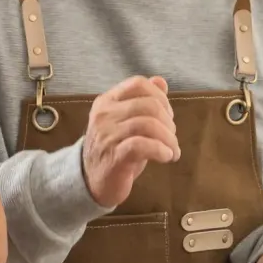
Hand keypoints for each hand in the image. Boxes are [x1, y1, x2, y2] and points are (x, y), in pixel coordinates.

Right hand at [82, 76, 180, 208]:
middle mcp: (104, 114)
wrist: (90, 180)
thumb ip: (142, 100)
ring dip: (169, 139)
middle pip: (148, 105)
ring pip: (148, 124)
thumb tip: (160, 81)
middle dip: (168, 122)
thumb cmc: (114, 148)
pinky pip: (142, 145)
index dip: (160, 97)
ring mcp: (107, 135)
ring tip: (173, 150)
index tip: (168, 115)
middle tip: (172, 138)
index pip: (138, 84)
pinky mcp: (114, 156)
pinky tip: (167, 157)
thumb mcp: (126, 121)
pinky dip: (161, 150)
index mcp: (107, 101)